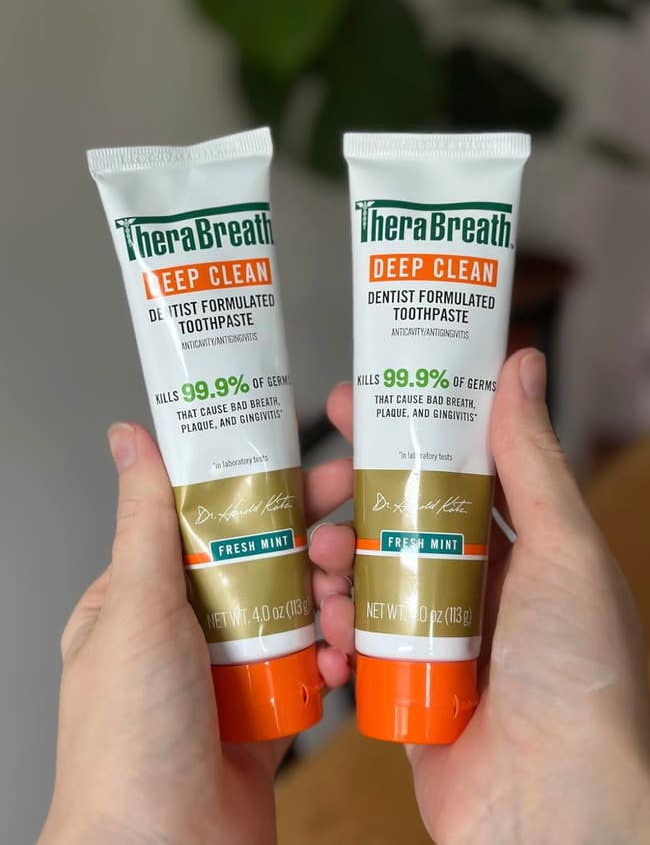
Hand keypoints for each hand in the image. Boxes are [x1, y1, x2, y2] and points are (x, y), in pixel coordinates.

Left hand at [38, 424, 351, 844]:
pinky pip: (307, 662)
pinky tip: (336, 657)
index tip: (312, 467)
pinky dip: (329, 655)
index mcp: (144, 595)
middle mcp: (186, 627)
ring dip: (325, 600)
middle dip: (309, 545)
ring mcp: (227, 668)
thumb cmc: (129, 740)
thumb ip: (146, 519)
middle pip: (261, 560)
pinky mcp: (264, 706)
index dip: (261, 488)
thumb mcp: (138, 609)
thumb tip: (130, 438)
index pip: (208, 517)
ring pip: (292, 609)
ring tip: (338, 605)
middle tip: (346, 536)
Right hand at [316, 349, 649, 843]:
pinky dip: (337, 631)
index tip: (357, 402)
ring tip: (316, 558)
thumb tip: (522, 363)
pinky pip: (361, 642)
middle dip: (354, 499)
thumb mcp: (563, 548)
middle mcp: (482, 587)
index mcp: (524, 549)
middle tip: (313, 479)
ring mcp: (442, 637)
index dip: (407, 431)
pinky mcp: (408, 683)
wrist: (553, 810)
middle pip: (402, 521)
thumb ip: (532, 457)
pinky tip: (326, 627)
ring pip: (371, 578)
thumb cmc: (575, 672)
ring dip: (335, 563)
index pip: (456, 469)